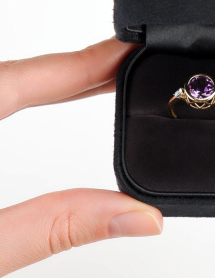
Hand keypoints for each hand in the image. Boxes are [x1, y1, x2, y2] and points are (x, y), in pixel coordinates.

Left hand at [0, 37, 162, 277]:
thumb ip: (58, 228)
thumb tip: (138, 217)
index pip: (26, 77)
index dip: (86, 61)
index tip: (129, 49)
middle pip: (23, 73)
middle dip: (82, 68)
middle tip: (132, 62)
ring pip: (12, 82)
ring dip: (61, 81)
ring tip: (105, 79)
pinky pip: (3, 98)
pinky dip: (34, 94)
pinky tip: (58, 99)